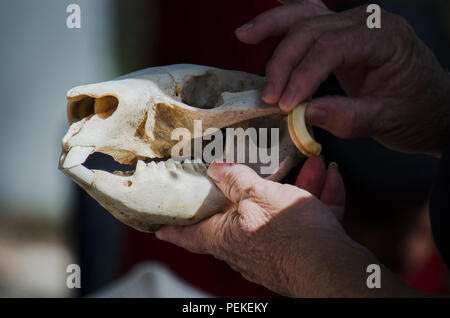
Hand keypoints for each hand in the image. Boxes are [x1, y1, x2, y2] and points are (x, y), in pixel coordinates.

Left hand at [156, 158, 413, 296]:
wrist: (333, 270)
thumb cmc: (290, 234)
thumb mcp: (258, 195)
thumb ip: (236, 179)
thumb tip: (216, 168)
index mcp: (225, 236)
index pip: (187, 235)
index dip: (170, 229)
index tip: (156, 227)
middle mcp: (246, 246)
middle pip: (240, 216)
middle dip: (249, 190)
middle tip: (245, 173)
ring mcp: (275, 249)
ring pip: (280, 211)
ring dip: (295, 186)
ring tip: (309, 163)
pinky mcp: (302, 249)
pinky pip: (306, 219)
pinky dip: (317, 198)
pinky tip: (330, 175)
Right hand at [236, 1, 449, 154]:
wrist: (434, 106)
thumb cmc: (416, 112)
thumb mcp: (387, 121)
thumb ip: (349, 118)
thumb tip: (306, 114)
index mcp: (385, 39)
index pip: (331, 47)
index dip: (302, 75)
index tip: (284, 104)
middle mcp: (368, 22)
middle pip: (312, 28)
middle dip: (283, 61)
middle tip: (268, 95)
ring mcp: (354, 23)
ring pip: (306, 14)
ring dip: (273, 26)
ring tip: (244, 36)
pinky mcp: (343, 33)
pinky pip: (311, 19)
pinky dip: (285, 21)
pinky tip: (265, 25)